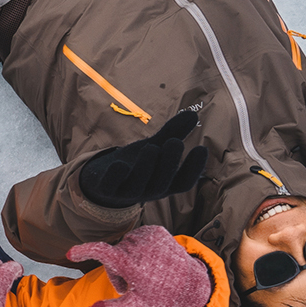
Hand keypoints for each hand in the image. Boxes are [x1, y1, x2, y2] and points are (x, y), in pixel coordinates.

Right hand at [66, 224, 213, 306]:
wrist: (190, 283)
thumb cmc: (161, 296)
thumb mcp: (137, 305)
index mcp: (130, 263)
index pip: (100, 252)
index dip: (83, 251)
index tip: (71, 253)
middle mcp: (138, 246)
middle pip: (112, 254)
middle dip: (116, 269)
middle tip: (130, 285)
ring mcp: (148, 236)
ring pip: (124, 245)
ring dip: (127, 257)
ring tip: (141, 273)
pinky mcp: (156, 230)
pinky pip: (137, 237)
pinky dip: (139, 247)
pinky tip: (150, 260)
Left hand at [77, 108, 208, 207]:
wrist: (104, 180)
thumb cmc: (137, 162)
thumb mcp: (155, 146)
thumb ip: (172, 132)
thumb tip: (193, 114)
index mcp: (164, 183)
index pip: (183, 182)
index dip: (194, 169)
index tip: (202, 148)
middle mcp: (148, 191)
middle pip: (162, 184)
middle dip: (170, 163)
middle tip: (175, 142)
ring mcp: (126, 192)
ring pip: (139, 185)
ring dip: (146, 166)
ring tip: (151, 146)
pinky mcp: (106, 189)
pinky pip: (110, 187)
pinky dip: (115, 176)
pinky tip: (120, 163)